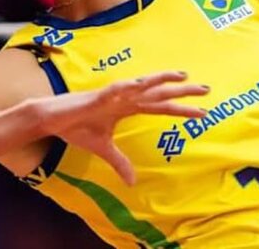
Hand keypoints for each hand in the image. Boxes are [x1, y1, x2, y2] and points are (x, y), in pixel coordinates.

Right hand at [31, 71, 207, 184]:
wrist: (52, 119)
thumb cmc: (77, 127)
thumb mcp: (103, 149)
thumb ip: (120, 162)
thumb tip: (132, 181)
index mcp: (129, 107)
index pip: (161, 107)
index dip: (181, 108)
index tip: (202, 112)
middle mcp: (126, 97)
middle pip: (160, 93)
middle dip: (182, 91)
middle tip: (207, 89)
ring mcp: (114, 94)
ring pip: (143, 85)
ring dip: (162, 79)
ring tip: (181, 76)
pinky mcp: (98, 95)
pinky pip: (116, 88)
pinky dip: (129, 85)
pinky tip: (142, 83)